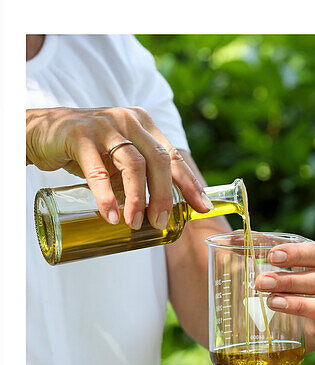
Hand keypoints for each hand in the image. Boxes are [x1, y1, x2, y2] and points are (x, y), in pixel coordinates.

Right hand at [26, 106, 211, 229]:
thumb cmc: (89, 151)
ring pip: (133, 164)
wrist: (43, 133)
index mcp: (144, 126)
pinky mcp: (79, 135)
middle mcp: (129, 120)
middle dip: (164, 196)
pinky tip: (110, 216)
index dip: (190, 184)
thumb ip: (141, 177)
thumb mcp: (120, 160)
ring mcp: (104, 125)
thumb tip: (167, 214)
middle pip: (158, 161)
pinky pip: (98, 170)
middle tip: (161, 223)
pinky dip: (106, 196)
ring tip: (135, 224)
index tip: (202, 208)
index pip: (174, 156)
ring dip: (138, 199)